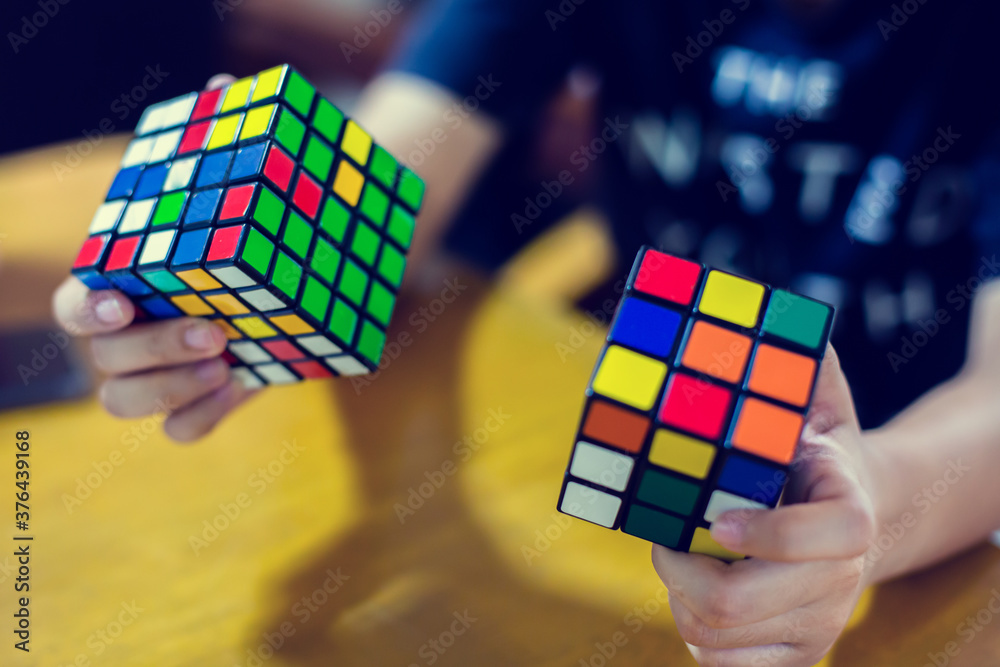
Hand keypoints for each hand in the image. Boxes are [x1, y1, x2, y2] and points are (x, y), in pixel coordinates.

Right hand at [53, 73, 255, 441]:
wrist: (298, 278)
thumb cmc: (251, 232)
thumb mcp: (242, 194)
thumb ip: (222, 147)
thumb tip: (223, 88)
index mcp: (126, 284)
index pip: (77, 305)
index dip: (88, 308)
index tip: (122, 301)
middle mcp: (131, 334)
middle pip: (103, 360)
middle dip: (151, 349)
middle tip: (213, 331)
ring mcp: (162, 373)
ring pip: (123, 402)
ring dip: (169, 389)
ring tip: (227, 362)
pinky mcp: (201, 400)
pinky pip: (179, 431)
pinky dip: (200, 416)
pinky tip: (239, 386)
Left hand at [653, 345, 877, 666]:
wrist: (852, 515)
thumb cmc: (814, 447)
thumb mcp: (814, 395)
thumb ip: (795, 358)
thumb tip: (752, 299)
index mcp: (851, 515)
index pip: (825, 539)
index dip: (766, 534)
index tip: (718, 517)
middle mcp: (841, 579)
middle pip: (741, 602)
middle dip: (683, 571)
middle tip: (667, 540)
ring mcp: (818, 625)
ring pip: (717, 638)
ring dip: (679, 596)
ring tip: (682, 559)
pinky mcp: (793, 655)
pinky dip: (693, 634)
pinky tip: (695, 594)